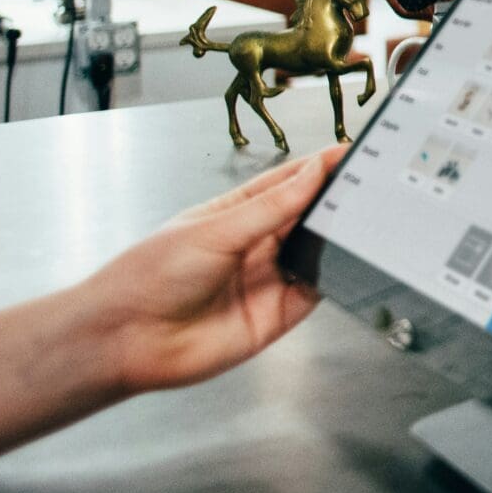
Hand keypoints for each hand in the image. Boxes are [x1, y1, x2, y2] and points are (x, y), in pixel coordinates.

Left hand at [78, 147, 341, 395]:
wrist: (128, 339)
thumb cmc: (149, 276)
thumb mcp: (216, 230)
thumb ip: (272, 206)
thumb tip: (313, 172)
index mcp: (235, 213)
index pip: (287, 183)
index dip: (317, 168)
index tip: (348, 153)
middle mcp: (254, 245)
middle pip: (306, 217)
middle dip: (333, 202)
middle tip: (363, 187)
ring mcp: (267, 279)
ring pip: (316, 253)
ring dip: (335, 240)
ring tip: (358, 222)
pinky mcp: (276, 315)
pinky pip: (315, 292)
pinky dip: (332, 278)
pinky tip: (339, 264)